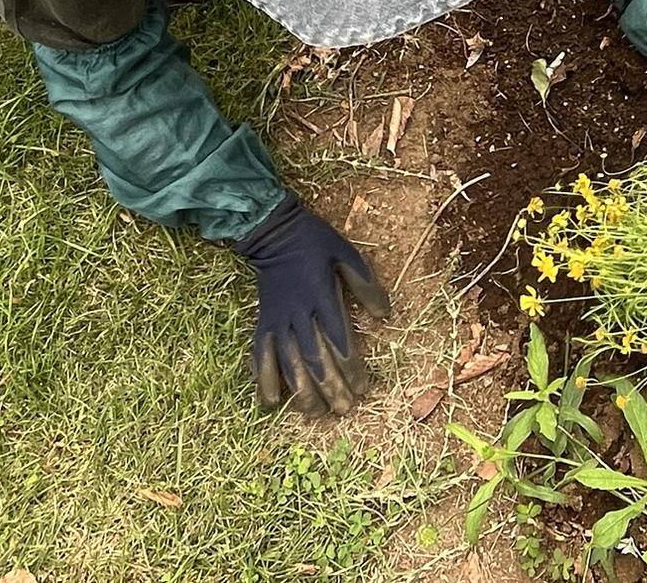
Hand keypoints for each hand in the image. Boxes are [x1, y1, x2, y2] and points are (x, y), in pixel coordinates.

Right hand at [233, 195, 390, 415]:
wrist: (274, 233)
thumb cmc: (316, 243)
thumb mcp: (347, 254)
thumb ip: (366, 285)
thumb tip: (386, 316)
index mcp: (322, 297)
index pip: (339, 341)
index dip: (351, 368)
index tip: (364, 387)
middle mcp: (299, 314)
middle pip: (315, 359)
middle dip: (330, 387)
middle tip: (344, 410)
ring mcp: (278, 321)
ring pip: (289, 363)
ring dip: (301, 391)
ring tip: (315, 413)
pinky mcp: (262, 323)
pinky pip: (260, 356)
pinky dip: (264, 379)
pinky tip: (271, 402)